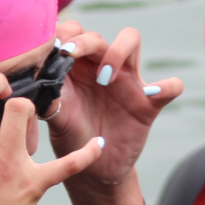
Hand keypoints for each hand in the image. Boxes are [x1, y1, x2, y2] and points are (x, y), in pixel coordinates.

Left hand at [47, 21, 181, 204]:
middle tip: (70, 55)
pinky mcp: (149, 104)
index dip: (62, 35)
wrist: (93, 170)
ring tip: (105, 77)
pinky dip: (167, 86)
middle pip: (97, 35)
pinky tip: (152, 94)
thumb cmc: (72, 137)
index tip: (51, 50)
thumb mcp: (55, 117)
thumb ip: (47, 96)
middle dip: (83, 40)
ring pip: (131, 40)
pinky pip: (170, 87)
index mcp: (75, 68)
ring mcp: (127, 82)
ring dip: (117, 50)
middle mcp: (101, 68)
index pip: (72, 33)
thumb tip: (34, 82)